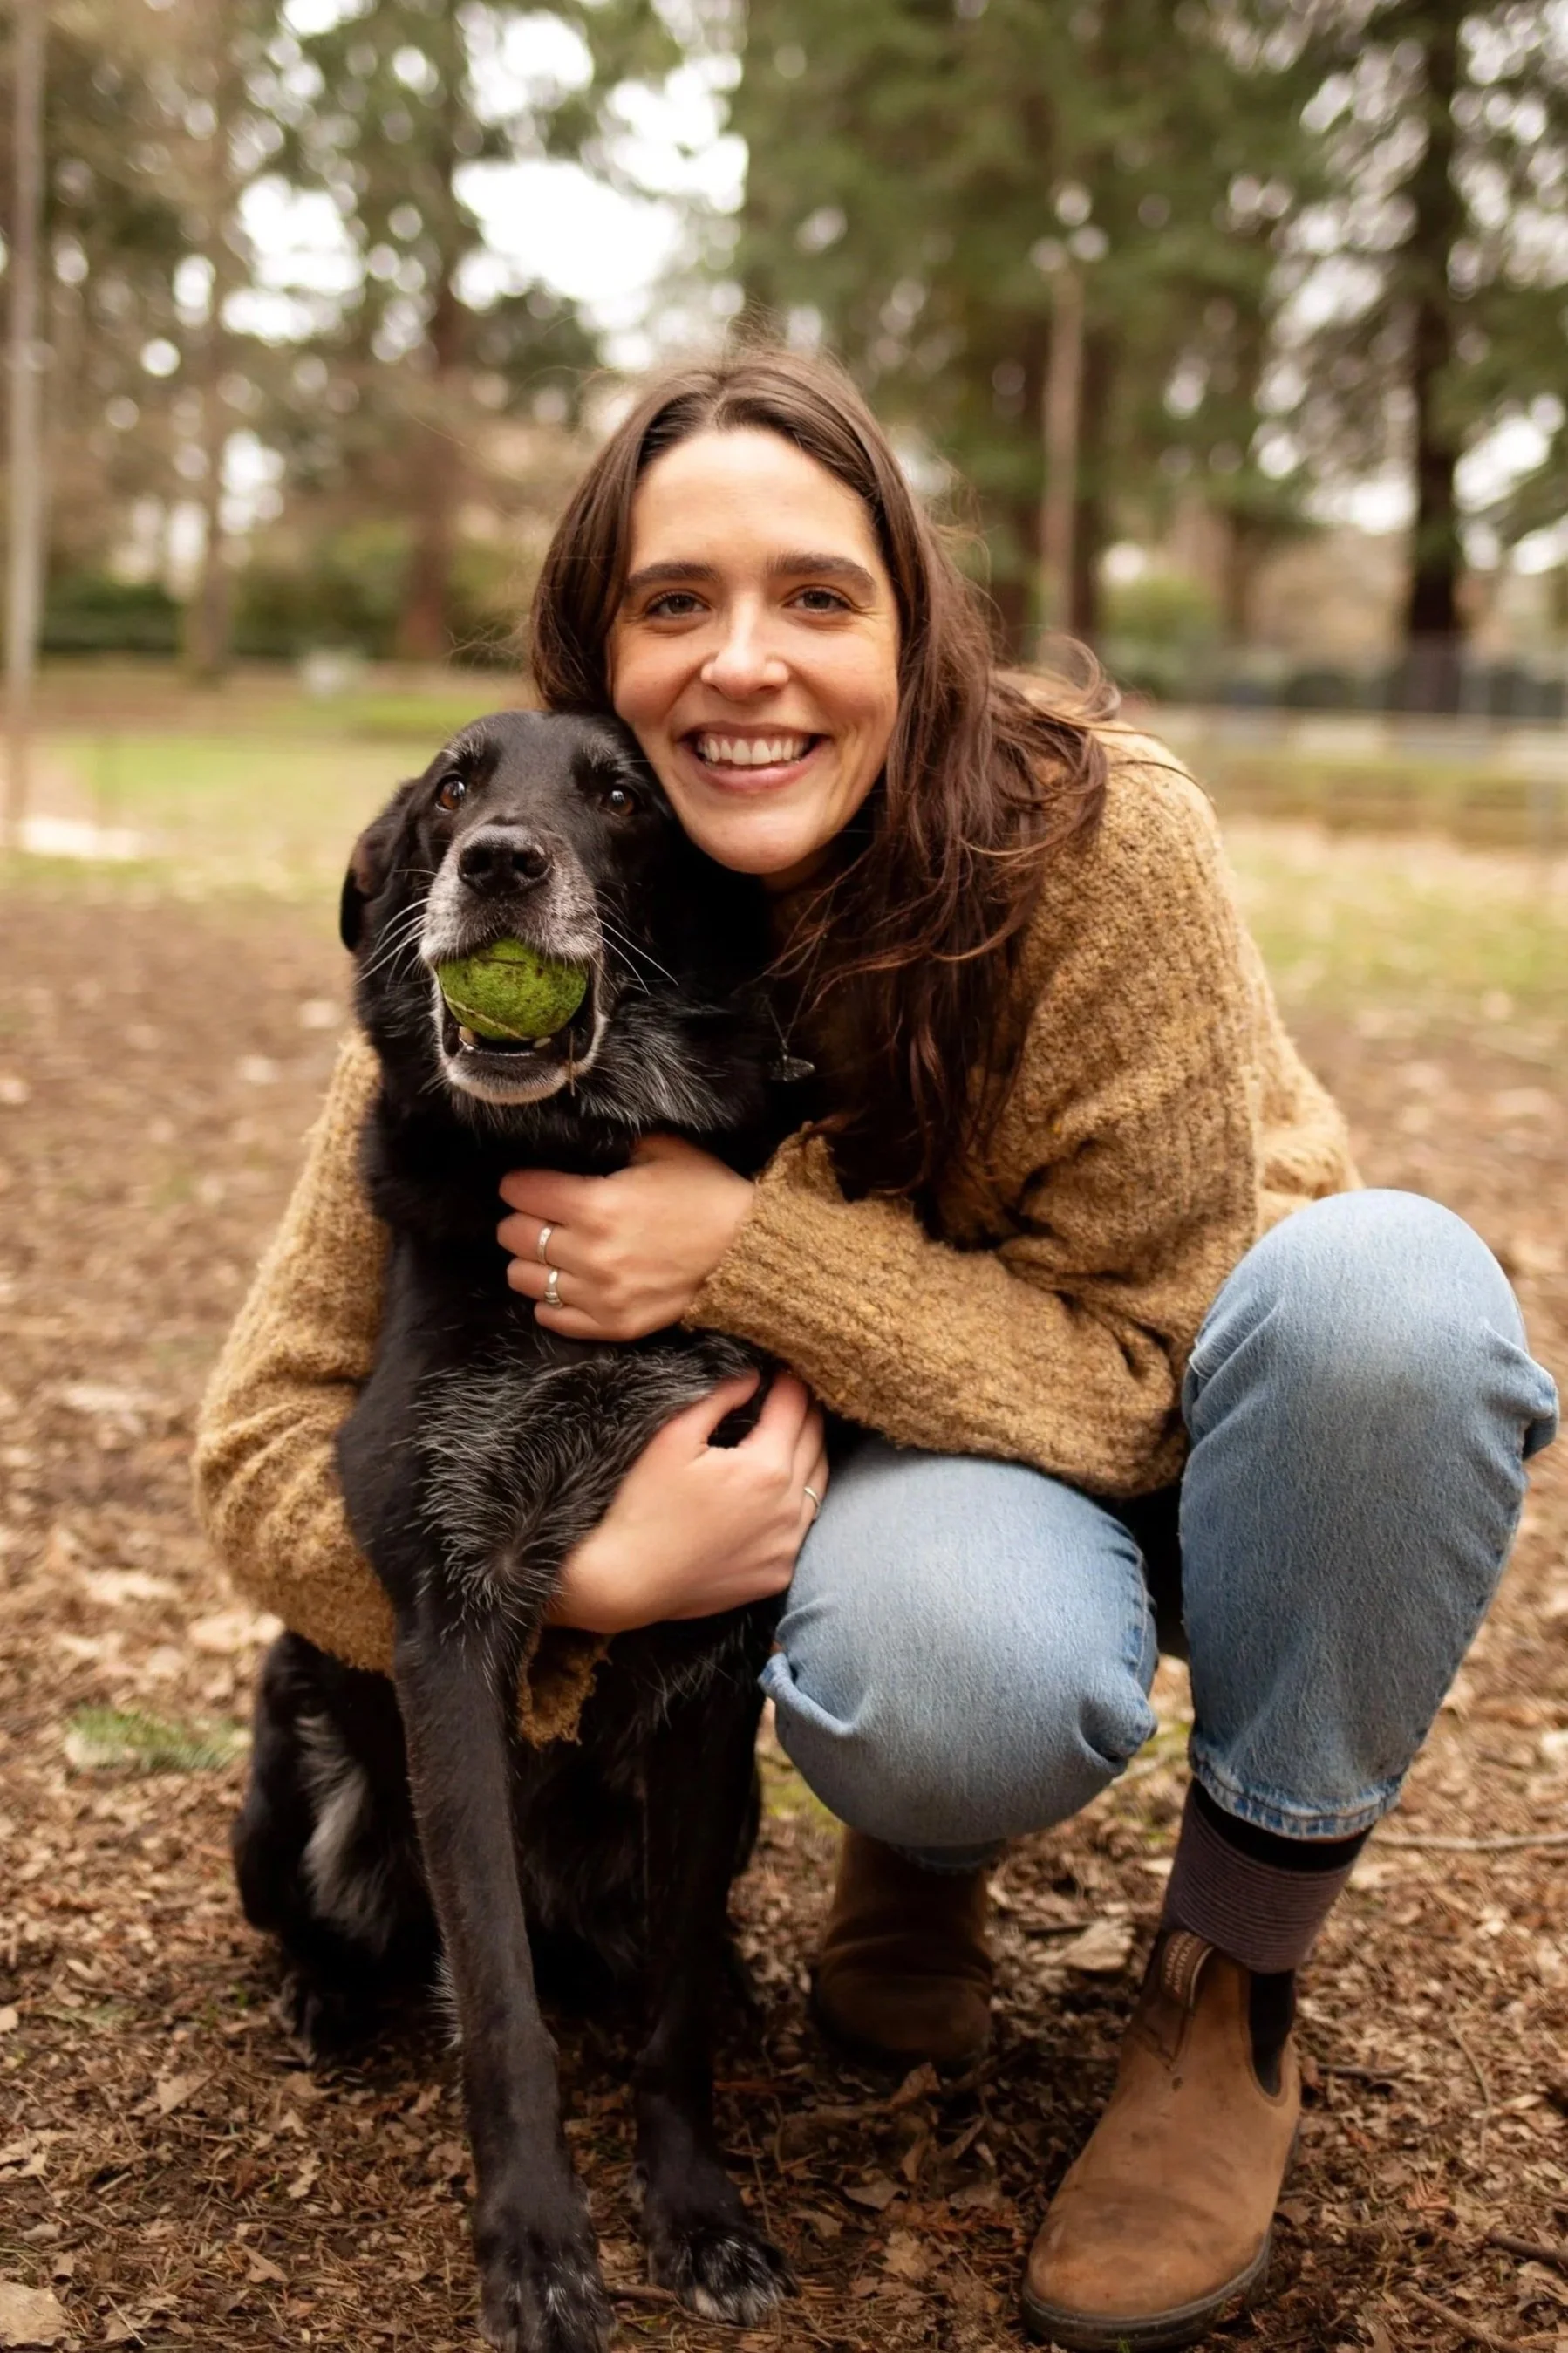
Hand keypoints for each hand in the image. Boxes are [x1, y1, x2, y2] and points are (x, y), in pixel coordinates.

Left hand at [498, 1134, 755, 1340]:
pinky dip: (549, 1300)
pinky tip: (566, 1283)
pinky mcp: (613, 1325)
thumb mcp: (660, 1149)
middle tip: (539, 1215)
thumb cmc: (706, 1194)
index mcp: (597, 1204)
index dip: (519, 1184)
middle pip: (514, 1236)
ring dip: (529, 1261)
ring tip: (549, 1251)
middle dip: (520, 1220)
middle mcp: (591, 1253)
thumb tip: (574, 1142)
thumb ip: (610, 1146)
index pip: (521, 1192)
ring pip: (525, 1279)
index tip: (526, 1184)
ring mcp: (600, 1294)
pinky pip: (551, 1317)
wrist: (748, 1251)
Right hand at [549, 1371, 827, 1633]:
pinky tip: (781, 1488)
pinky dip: (800, 1498)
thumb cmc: (642, 1505)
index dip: (789, 1382)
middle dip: (805, 1411)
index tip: (781, 1369)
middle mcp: (788, 1508)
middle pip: (815, 1441)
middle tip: (791, 1393)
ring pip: (819, 1483)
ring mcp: (787, 1544)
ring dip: (809, 1452)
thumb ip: (718, 1398)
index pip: (795, 1408)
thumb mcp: (672, 1437)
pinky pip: (804, 1524)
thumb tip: (752, 1376)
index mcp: (765, 1468)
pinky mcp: (779, 1573)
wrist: (626, 1581)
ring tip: (793, 1432)